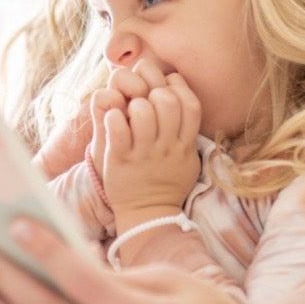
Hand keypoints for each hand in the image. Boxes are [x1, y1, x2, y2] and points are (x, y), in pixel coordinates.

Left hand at [90, 63, 200, 223]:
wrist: (148, 215)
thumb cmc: (168, 182)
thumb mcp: (188, 159)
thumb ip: (188, 131)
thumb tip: (182, 96)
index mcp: (185, 144)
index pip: (190, 103)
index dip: (178, 88)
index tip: (165, 89)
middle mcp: (167, 147)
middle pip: (167, 101)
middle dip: (153, 90)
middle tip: (144, 97)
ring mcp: (144, 153)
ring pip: (142, 111)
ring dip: (133, 103)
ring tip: (129, 111)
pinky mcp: (120, 159)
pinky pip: (117, 129)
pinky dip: (114, 117)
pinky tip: (114, 119)